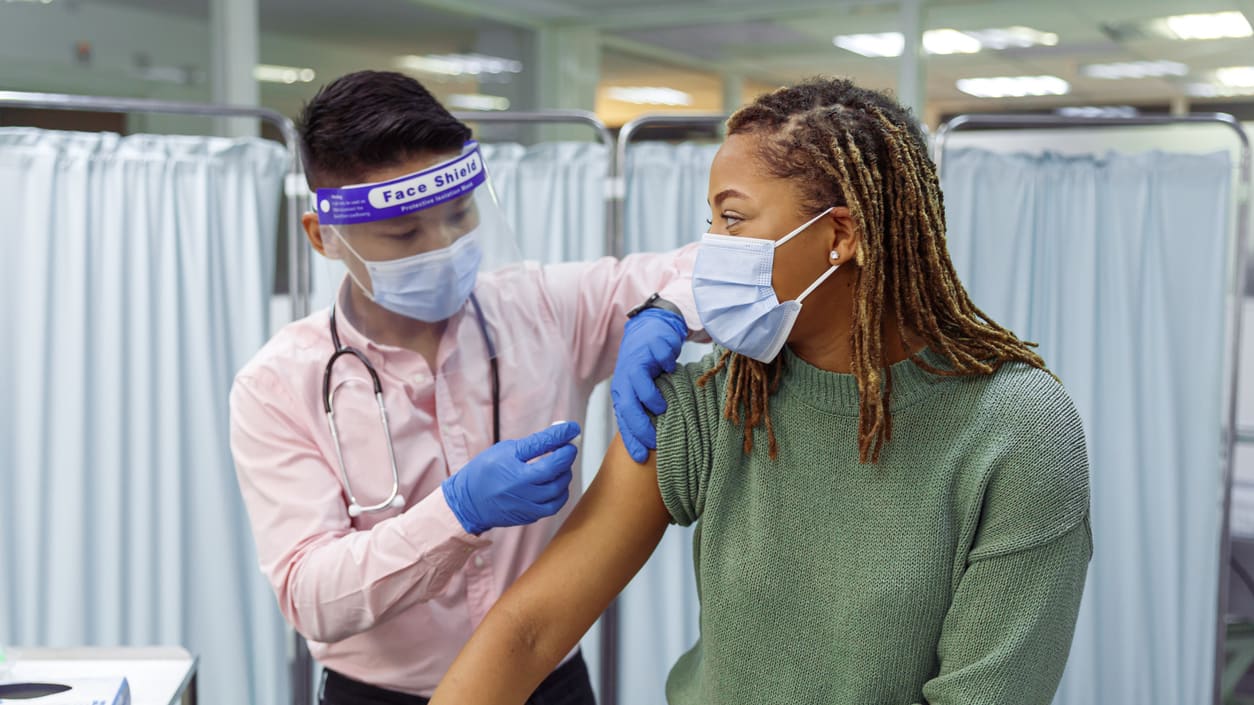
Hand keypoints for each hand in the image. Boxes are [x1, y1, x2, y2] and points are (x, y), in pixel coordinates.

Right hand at [442, 421, 581, 534]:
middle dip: (567, 454)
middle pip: (555, 468)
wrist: (468, 503)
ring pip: (559, 488)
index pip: (542, 445)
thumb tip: (558, 435)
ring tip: (559, 465)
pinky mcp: (530, 516)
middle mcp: (519, 486)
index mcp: (510, 465)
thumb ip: (532, 444)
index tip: (573, 427)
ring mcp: (526, 504)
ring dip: (565, 473)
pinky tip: (556, 483)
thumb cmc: (484, 472)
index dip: (561, 434)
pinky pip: (554, 505)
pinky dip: (560, 492)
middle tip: (568, 446)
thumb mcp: (504, 451)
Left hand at [611, 308, 686, 462]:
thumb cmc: (647, 365)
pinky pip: (661, 362)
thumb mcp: (641, 389)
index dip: (631, 440)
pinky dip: (668, 367)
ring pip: (640, 385)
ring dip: (651, 399)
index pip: (623, 420)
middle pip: (628, 406)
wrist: (650, 329)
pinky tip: (672, 370)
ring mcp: (638, 362)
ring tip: (663, 408)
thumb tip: (654, 441)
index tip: (640, 458)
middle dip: (640, 427)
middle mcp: (626, 379)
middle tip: (655, 441)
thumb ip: (645, 410)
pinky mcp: (653, 348)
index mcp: (622, 392)